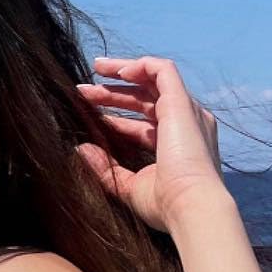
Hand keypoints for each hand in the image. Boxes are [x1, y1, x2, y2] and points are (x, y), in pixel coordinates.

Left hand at [75, 54, 226, 234]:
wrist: (190, 206)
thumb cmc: (166, 204)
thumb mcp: (129, 186)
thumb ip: (106, 168)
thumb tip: (81, 149)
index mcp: (177, 146)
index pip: (143, 124)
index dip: (116, 117)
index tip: (88, 113)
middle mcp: (186, 125)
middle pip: (145, 99)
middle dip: (114, 92)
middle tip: (83, 90)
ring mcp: (186, 112)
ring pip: (153, 79)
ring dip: (123, 71)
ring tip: (96, 68)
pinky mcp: (181, 103)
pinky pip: (163, 70)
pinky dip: (141, 65)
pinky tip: (116, 71)